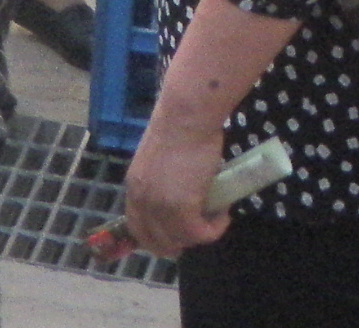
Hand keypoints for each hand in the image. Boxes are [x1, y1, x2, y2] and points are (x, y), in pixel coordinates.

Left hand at [122, 112, 232, 255]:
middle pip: (156, 243)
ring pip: (180, 241)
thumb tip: (177, 196)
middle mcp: (142, 201)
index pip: (138, 229)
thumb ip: (160, 183)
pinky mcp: (182, 209)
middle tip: (201, 229)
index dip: (158, 238)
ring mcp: (160, 206)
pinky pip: (200, 234)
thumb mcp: (158, 161)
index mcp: (134, 187)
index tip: (178, 236)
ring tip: (215, 215)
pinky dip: (215, 229)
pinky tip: (224, 213)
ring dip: (200, 234)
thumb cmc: (178, 128)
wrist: (187, 116)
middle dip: (180, 242)